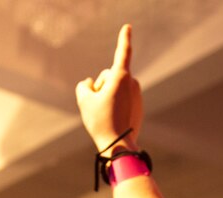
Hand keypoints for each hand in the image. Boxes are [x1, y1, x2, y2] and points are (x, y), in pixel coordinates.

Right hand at [75, 24, 142, 153]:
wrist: (119, 146)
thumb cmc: (101, 121)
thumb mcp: (84, 100)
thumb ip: (84, 86)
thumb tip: (91, 84)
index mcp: (121, 77)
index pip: (123, 52)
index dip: (123, 38)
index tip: (128, 27)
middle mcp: (132, 83)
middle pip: (109, 76)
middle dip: (101, 86)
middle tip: (97, 105)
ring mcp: (137, 96)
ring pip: (115, 89)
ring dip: (107, 97)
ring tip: (104, 115)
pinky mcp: (138, 107)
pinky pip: (121, 100)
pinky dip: (114, 106)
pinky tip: (111, 120)